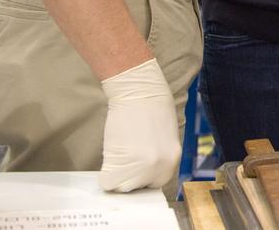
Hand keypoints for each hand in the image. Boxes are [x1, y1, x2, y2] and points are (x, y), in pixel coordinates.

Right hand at [97, 58, 180, 191]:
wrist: (138, 92)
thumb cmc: (151, 108)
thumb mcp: (163, 139)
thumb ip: (157, 158)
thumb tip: (143, 174)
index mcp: (173, 161)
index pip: (153, 183)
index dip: (141, 175)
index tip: (133, 166)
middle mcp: (162, 168)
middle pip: (138, 188)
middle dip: (129, 176)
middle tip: (124, 156)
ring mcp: (143, 167)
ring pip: (122, 187)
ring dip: (117, 174)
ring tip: (119, 152)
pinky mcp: (123, 163)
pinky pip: (109, 182)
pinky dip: (106, 173)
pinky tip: (111, 155)